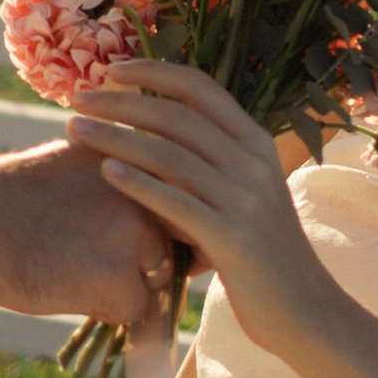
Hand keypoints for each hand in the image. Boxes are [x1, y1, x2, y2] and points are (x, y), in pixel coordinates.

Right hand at [0, 140, 168, 325]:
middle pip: (172, 243)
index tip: (124, 238)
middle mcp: (146, 191)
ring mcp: (135, 234)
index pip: (176, 202)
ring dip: (126, 285)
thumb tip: (134, 190)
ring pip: (155, 279)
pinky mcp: (117, 278)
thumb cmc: (9, 193)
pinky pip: (133, 311)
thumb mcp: (75, 161)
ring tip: (75, 272)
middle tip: (95, 259)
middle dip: (145, 260)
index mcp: (137, 157)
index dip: (156, 229)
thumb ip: (114, 175)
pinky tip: (68, 290)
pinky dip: (105, 310)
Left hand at [66, 66, 336, 358]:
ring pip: (169, 155)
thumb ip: (209, 162)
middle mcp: (253, 161)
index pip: (201, 88)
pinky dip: (138, 183)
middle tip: (78, 98)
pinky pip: (176, 202)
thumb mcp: (244, 193)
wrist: (302, 308)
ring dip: (116, 137)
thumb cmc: (261, 252)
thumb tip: (149, 134)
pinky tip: (106, 172)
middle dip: (122, 102)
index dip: (154, 72)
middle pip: (176, 117)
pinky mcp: (232, 239)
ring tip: (75, 130)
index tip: (112, 69)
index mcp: (256, 142)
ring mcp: (244, 199)